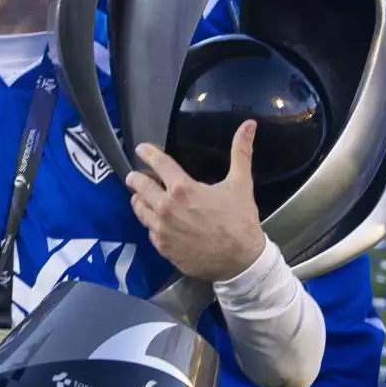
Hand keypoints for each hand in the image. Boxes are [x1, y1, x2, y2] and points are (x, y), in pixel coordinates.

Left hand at [125, 125, 264, 282]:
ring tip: (143, 196)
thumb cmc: (239, 221)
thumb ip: (241, 152)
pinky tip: (156, 221)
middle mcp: (166, 208)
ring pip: (139, 208)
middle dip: (136, 178)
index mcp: (182, 189)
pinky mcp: (162, 247)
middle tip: (136, 175)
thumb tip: (249, 124)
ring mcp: (161, 229)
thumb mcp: (241, 184)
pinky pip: (148, 230)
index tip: (141, 149)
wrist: (240, 262)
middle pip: (139, 186)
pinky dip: (150, 222)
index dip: (147, 153)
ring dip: (140, 199)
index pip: (158, 163)